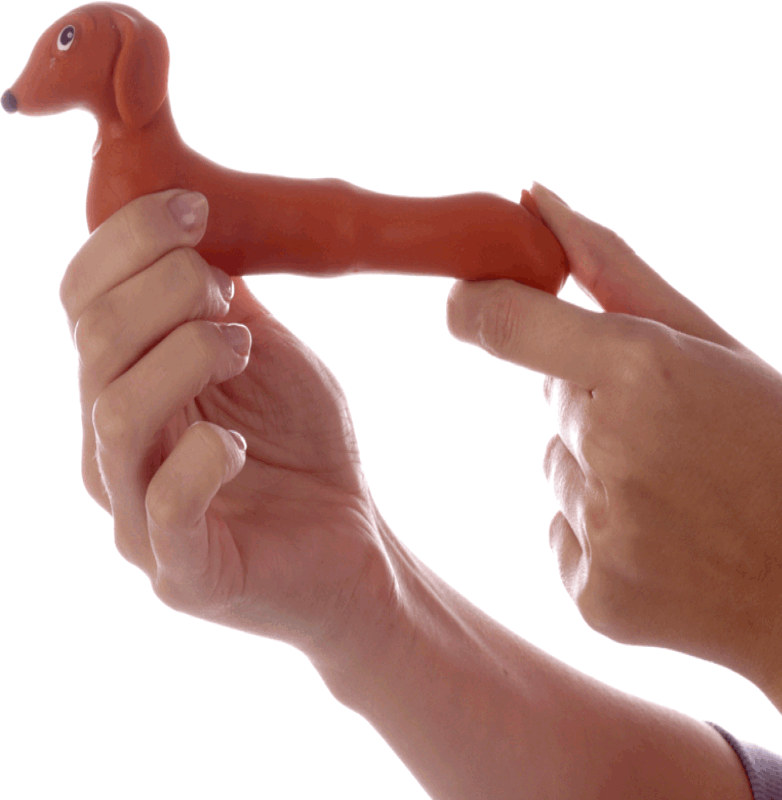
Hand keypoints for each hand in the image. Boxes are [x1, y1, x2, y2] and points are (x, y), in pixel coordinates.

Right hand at [59, 189, 396, 664]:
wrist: (350, 544)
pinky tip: (240, 445)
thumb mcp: (268, 356)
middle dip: (163, 289)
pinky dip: (204, 456)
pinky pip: (165, 503)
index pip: (82, 299)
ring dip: (184, 356)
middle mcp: (111, 446)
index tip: (195, 207)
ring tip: (243, 348)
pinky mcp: (179, 570)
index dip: (126, 240)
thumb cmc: (304, 447)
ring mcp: (134, 513)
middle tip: (227, 288)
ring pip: (117, 412)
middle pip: (94, 344)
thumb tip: (194, 223)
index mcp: (126, 384)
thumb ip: (224, 302)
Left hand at [446, 183, 781, 708]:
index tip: (467, 303)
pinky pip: (561, 534)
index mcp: (643, 369)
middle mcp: (611, 448)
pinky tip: (664, 541)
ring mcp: (601, 529)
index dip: (474, 305)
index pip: (504, 323)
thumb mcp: (718, 344)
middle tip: (674, 434)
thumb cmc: (781, 448)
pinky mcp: (592, 594)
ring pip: (556, 467)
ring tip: (678, 490)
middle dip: (595, 403)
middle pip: (549, 401)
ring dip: (599, 469)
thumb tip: (535, 201)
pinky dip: (598, 533)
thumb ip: (617, 271)